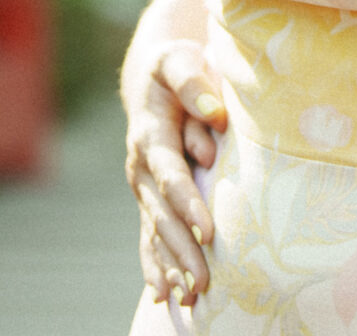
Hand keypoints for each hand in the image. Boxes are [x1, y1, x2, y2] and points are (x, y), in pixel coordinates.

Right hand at [124, 38, 222, 305]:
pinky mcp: (149, 200)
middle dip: (183, 249)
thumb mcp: (180, 60)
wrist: (155, 79)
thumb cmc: (177, 65)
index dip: (187, 202)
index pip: (170, 174)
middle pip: (163, 215)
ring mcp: (142, 188)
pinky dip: (155, 267)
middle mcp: (141, 167)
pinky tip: (163, 296)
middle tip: (206, 280)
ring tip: (189, 297)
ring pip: (156, 233)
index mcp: (149, 134)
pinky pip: (149, 237)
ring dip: (172, 266)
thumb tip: (216, 116)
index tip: (207, 229)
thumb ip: (194, 84)